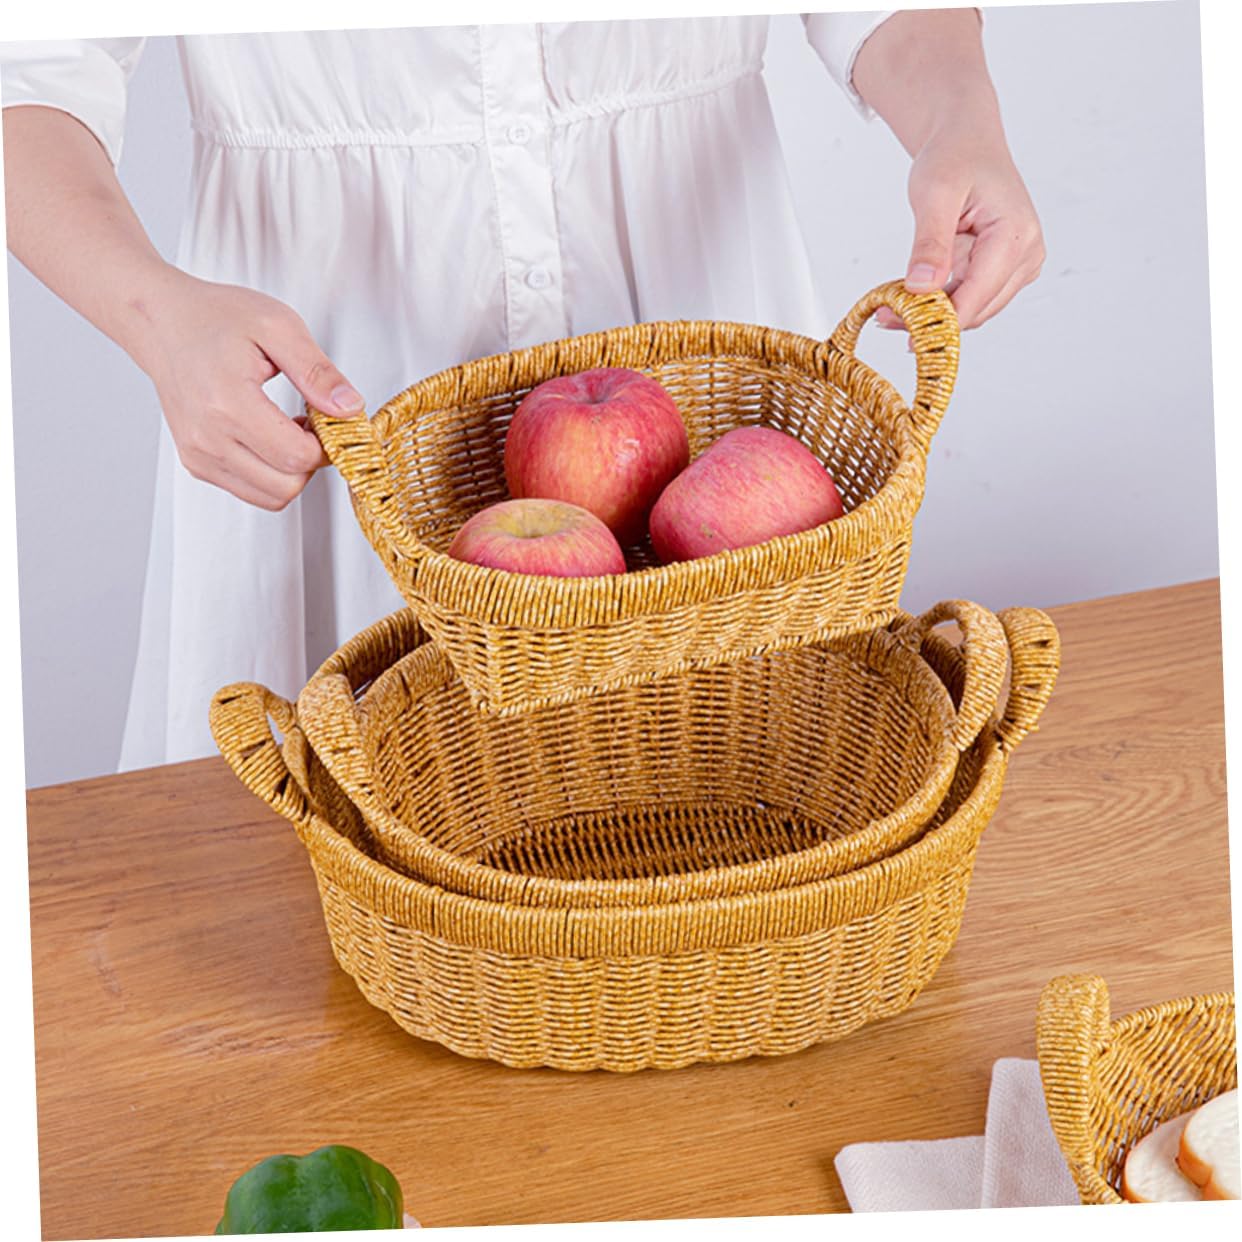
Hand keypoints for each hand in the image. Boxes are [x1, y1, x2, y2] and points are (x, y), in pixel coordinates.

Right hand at [133, 269, 363, 509]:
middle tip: (313, 424)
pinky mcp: (197, 464)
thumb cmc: (216, 317)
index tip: (330, 418)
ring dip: (293, 471)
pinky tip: (271, 438)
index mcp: (227, 403)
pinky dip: (272, 474)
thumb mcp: (279, 327)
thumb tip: (350, 408)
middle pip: (287, 486)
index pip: (297, 457)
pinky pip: (251, 491)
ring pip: (271, 497)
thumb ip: (318, 372)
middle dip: (312, 461)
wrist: (164, 321)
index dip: (327, 444)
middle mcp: (207, 437)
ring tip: (290, 429)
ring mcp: (199, 455)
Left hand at [878, 122, 1044, 332]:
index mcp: (1016, 236)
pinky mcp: (1005, 270)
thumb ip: (930, 242)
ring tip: (893, 307)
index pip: (976, 297)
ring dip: (935, 314)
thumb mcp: (934, 194)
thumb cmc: (955, 157)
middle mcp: (1026, 255)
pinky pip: (971, 298)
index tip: (897, 324)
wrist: (966, 142)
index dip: (937, 319)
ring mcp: (1019, 265)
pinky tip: (912, 297)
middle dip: (931, 319)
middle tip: (885, 316)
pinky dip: (942, 302)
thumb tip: (922, 287)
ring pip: (973, 310)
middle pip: (975, 310)